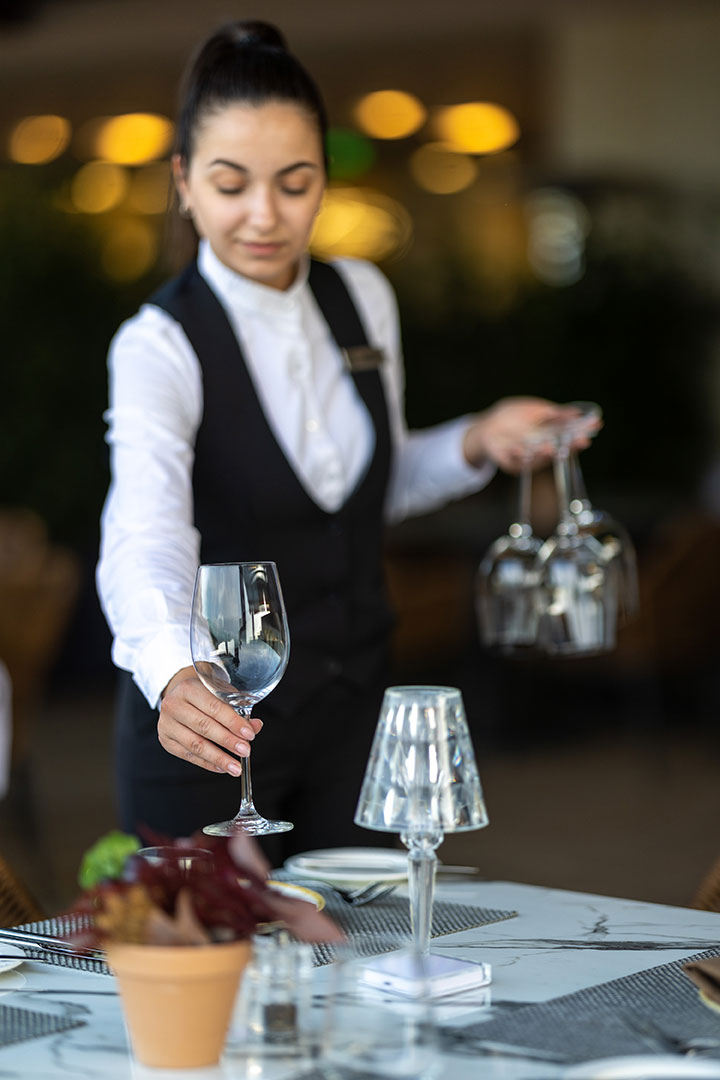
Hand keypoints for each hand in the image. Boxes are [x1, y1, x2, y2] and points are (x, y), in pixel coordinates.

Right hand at [157, 666, 262, 775]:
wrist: (179, 696)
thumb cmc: (203, 694)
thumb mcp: (221, 694)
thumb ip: (238, 710)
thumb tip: (255, 726)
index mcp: (189, 688)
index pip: (214, 707)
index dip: (233, 722)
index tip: (249, 734)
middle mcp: (174, 705)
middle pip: (204, 727)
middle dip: (228, 741)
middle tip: (245, 751)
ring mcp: (167, 724)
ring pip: (195, 745)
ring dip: (219, 758)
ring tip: (235, 767)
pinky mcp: (166, 741)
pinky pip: (189, 756)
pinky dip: (208, 763)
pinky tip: (222, 767)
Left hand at [463, 397, 598, 472]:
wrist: (487, 427)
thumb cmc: (514, 417)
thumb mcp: (536, 410)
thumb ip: (554, 414)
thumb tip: (577, 413)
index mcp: (549, 437)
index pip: (569, 436)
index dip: (582, 432)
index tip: (596, 427)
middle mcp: (541, 451)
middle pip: (559, 449)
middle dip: (570, 446)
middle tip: (581, 441)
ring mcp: (527, 459)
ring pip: (538, 459)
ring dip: (544, 454)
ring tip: (550, 448)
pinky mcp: (510, 464)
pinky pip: (515, 462)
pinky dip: (517, 456)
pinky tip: (519, 449)